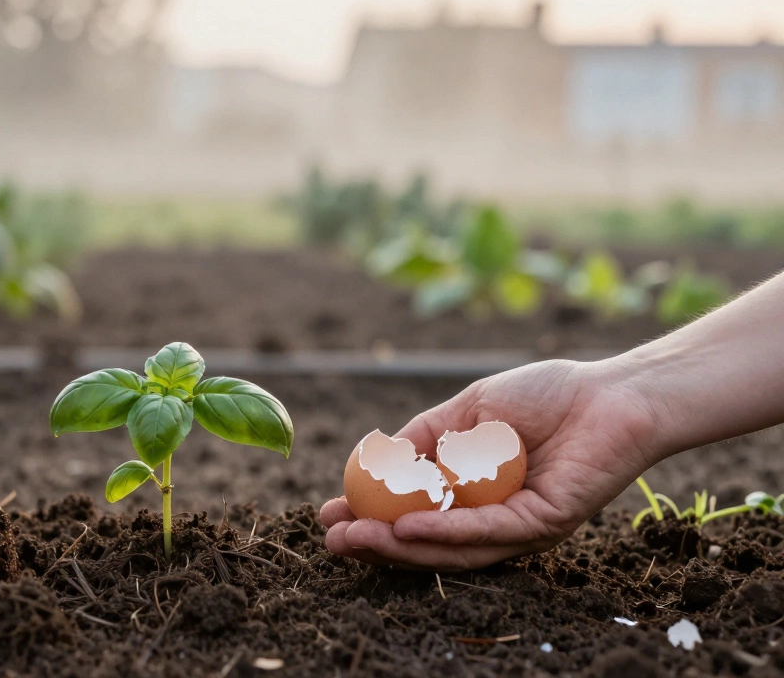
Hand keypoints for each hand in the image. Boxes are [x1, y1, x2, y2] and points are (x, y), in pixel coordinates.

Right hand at [319, 359, 659, 569]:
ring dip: (398, 547)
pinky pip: (486, 532)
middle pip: (427, 545)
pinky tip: (405, 527)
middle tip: (332, 540)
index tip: (330, 513)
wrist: (612, 393)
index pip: (417, 518)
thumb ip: (426, 438)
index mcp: (475, 497)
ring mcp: (519, 528)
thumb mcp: (468, 411)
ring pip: (451, 550)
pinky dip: (443, 532)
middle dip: (375, 545)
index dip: (371, 520)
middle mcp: (495, 522)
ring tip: (354, 540)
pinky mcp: (543, 525)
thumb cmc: (546, 396)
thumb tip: (377, 460)